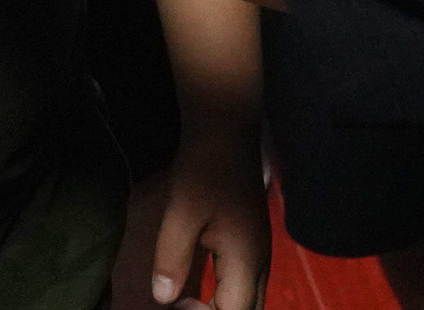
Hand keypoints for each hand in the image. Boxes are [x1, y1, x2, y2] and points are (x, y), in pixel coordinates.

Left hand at [146, 122, 267, 308]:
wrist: (226, 131)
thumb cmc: (203, 169)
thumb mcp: (180, 213)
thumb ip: (172, 258)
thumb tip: (163, 298)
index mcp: (246, 259)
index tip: (174, 305)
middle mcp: (260, 262)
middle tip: (181, 306)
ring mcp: (258, 253)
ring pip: (247, 300)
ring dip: (221, 308)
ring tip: (187, 304)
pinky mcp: (251, 244)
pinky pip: (243, 284)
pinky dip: (224, 296)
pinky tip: (198, 293)